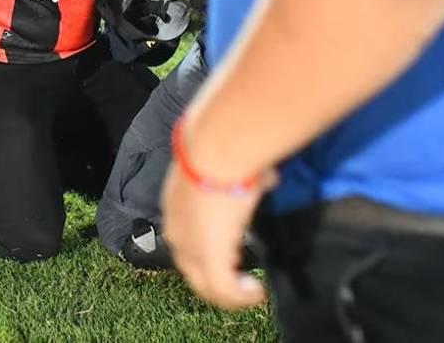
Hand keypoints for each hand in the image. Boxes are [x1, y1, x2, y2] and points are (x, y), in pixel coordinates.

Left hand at [161, 158, 274, 310]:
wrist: (216, 148)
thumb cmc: (223, 148)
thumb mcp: (232, 166)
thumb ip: (247, 177)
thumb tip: (266, 177)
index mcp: (176, 207)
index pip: (187, 240)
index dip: (209, 250)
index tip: (233, 252)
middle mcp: (176, 230)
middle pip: (192, 269)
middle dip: (218, 278)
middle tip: (242, 280)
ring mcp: (190, 247)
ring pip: (206, 285)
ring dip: (230, 292)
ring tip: (250, 290)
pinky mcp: (209, 258)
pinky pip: (224, 290)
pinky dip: (241, 296)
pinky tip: (256, 291)